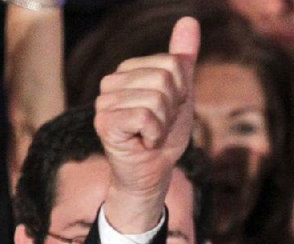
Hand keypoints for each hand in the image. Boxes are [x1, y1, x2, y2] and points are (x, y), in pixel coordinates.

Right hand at [95, 16, 199, 232]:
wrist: (153, 172)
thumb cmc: (164, 136)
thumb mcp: (181, 94)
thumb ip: (183, 58)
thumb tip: (189, 20)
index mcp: (128, 70)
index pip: (172, 65)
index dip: (181, 92)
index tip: (169, 111)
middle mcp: (111, 82)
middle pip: (165, 80)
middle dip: (172, 109)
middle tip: (159, 126)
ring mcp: (103, 102)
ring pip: (156, 99)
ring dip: (163, 125)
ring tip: (150, 135)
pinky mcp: (104, 123)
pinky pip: (146, 117)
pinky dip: (154, 135)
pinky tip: (143, 142)